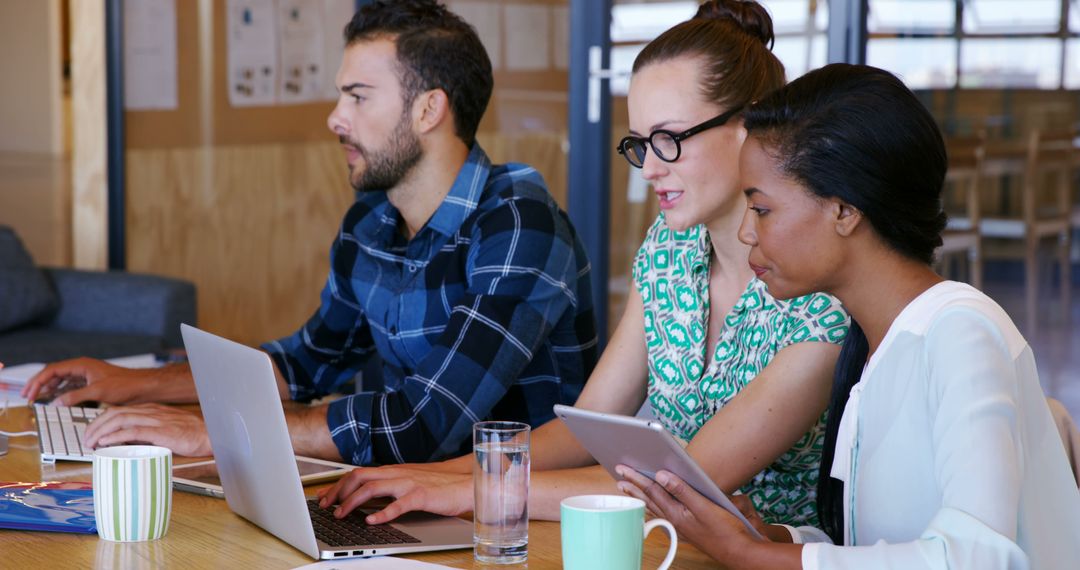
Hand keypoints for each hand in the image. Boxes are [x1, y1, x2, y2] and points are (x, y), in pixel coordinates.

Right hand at [21, 358, 156, 405]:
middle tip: (28, 396)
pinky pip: (70, 386)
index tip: (29, 392)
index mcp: (82, 365)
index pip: (52, 370)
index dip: (38, 381)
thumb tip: (56, 402)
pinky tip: (55, 399)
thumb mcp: (98, 391)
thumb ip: (75, 396)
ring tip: (38, 398)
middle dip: (40, 384)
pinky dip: (60, 392)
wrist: (143, 386)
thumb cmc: (125, 385)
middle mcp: (82, 368)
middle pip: (54, 374)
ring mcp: (87, 375)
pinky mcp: (91, 383)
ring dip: (49, 388)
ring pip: (61, 380)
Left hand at [83, 404, 211, 456]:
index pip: (119, 410)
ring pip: (120, 419)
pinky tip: (106, 442)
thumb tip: (125, 443)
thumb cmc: (190, 437)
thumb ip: (146, 435)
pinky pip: (133, 431)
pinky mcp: (160, 431)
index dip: (101, 420)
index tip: (92, 433)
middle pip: (115, 413)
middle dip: (96, 425)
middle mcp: (151, 411)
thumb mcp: (163, 432)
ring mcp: (156, 420)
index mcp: (152, 410)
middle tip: (87, 439)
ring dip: (101, 430)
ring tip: (92, 442)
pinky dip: (116, 435)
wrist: (209, 437)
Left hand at [315, 465, 471, 524]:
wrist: (465, 483)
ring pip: (372, 488)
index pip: (358, 474)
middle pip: (358, 477)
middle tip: (325, 507)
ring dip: (352, 502)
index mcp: (393, 471)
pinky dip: (383, 513)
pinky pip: (398, 504)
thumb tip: (363, 500)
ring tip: (341, 515)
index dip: (337, 485)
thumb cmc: (438, 486)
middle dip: (337, 492)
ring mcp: (409, 483)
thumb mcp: (408, 484)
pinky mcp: (421, 495)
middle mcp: (397, 474)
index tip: (323, 497)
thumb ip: (387, 489)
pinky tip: (372, 521)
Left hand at [615, 466, 761, 562]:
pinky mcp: (686, 529)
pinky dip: (653, 508)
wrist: (739, 551)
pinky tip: (651, 507)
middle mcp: (674, 520)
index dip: (637, 478)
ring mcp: (679, 526)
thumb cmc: (726, 530)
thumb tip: (661, 475)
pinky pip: (663, 516)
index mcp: (676, 513)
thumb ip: (682, 489)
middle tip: (619, 475)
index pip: (652, 491)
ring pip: (654, 508)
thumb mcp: (704, 506)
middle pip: (649, 499)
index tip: (623, 468)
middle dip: (633, 486)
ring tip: (627, 488)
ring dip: (640, 497)